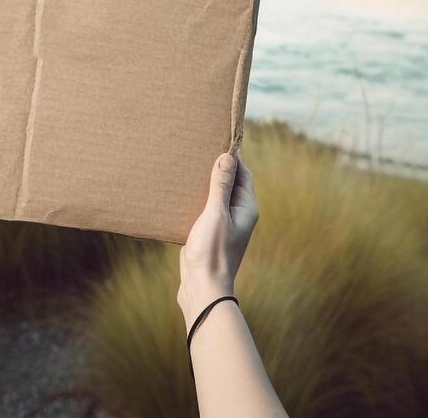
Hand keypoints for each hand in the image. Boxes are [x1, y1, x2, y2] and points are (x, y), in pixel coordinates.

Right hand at [178, 152, 257, 320]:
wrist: (202, 289)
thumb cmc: (212, 252)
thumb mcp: (216, 214)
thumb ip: (220, 185)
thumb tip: (228, 156)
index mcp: (246, 208)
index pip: (243, 173)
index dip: (233, 156)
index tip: (218, 138)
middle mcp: (239, 215)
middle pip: (230, 182)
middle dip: (217, 167)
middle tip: (199, 148)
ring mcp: (224, 225)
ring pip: (216, 196)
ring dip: (205, 183)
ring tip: (188, 166)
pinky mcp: (209, 233)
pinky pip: (205, 209)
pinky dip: (196, 198)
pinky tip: (181, 193)